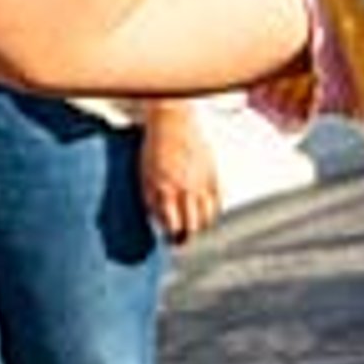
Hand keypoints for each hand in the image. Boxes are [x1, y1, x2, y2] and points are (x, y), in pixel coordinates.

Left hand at [137, 101, 224, 243]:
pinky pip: (219, 201)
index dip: (172, 238)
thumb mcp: (145, 177)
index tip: (170, 240)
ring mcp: (203, 182)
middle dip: (187, 236)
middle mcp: (187, 189)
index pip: (174, 226)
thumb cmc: (154, 149)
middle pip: (193, 226)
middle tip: (182, 239)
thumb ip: (152, 202)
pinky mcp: (214, 174)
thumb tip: (159, 224)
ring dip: (201, 225)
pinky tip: (205, 211)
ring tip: (194, 225)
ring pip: (208, 217)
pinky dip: (213, 210)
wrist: (172, 123)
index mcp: (167, 191)